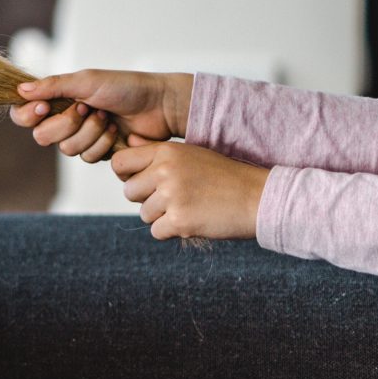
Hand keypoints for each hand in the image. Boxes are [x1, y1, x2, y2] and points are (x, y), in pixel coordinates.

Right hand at [12, 70, 194, 160]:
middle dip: (67, 124)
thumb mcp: (86, 81)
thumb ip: (52, 86)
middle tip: (87, 108)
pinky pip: (87, 158)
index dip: (28, 115)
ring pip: (67, 149)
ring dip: (90, 133)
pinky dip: (103, 143)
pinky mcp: (98, 152)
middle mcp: (65, 119)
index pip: (24, 114)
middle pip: (42, 136)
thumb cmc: (125, 87)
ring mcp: (81, 137)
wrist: (158, 105)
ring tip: (107, 117)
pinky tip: (117, 131)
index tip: (43, 108)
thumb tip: (20, 90)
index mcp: (58, 99)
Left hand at [110, 140, 266, 239]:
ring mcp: (171, 196)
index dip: (126, 175)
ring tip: (190, 207)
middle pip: (129, 192)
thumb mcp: (190, 155)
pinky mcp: (179, 220)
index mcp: (166, 152)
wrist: (257, 197)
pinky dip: (172, 231)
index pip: (120, 163)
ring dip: (162, 216)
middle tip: (174, 199)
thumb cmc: (224, 177)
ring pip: (144, 214)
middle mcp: (165, 171)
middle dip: (146, 200)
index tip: (141, 182)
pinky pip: (157, 232)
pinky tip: (194, 220)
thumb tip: (127, 146)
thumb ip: (157, 153)